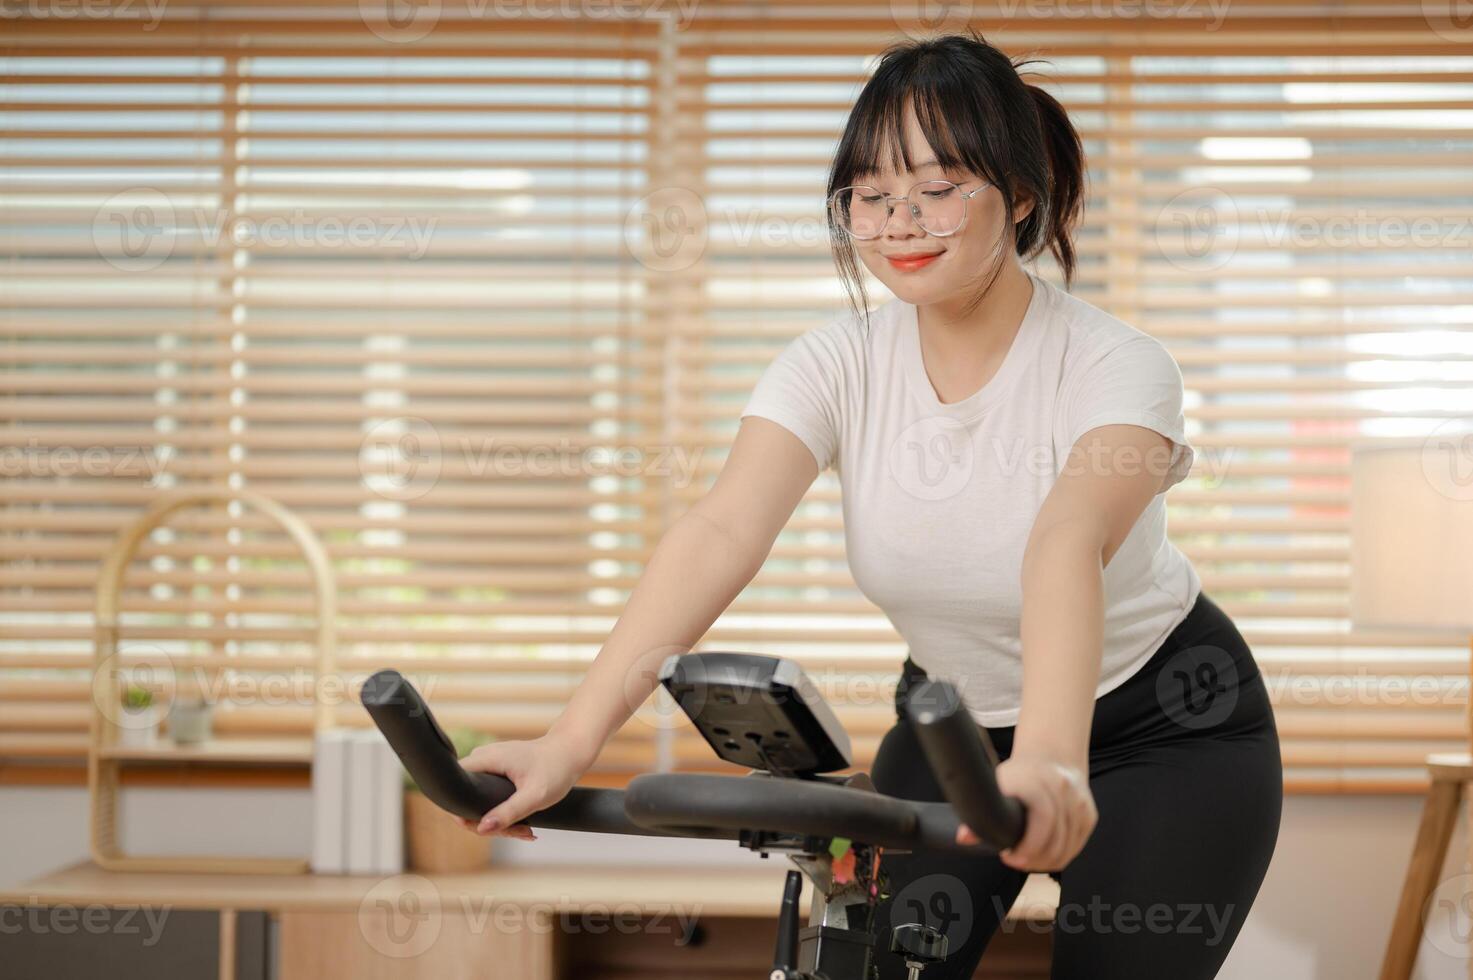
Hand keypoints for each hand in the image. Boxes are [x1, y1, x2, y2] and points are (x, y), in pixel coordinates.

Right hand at [456, 731, 592, 841]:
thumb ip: (508, 812)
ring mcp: (489, 765)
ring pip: (480, 802)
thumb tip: (481, 828)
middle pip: (467, 801)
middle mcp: (481, 760)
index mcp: (484, 760)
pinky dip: (506, 813)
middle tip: (520, 832)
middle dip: (491, 824)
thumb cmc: (555, 769)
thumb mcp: (534, 795)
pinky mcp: (497, 771)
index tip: (492, 828)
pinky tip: (525, 826)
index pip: (455, 791)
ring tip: (527, 831)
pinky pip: (490, 797)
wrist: (571, 751)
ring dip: (501, 822)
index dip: (465, 815)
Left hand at [956, 754, 1095, 871]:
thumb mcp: (995, 786)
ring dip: (1045, 861)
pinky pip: (1075, 847)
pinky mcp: (1089, 815)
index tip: (1008, 856)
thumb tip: (963, 837)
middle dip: (1033, 859)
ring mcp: (1079, 803)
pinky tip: (1043, 855)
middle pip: (1055, 841)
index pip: (1043, 821)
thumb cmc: (1019, 775)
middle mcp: (1063, 790)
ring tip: (1026, 860)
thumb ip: (979, 813)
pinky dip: (1059, 856)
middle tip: (1015, 860)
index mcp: (1037, 781)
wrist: (1050, 756)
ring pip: (1066, 848)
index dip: (1027, 846)